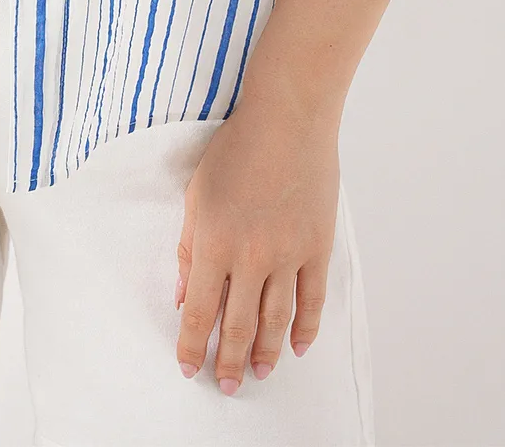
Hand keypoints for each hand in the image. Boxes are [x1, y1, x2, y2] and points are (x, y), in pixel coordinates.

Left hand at [173, 97, 341, 395]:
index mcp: (214, 242)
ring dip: (265, 352)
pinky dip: (306, 329)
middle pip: (238, 324)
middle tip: (225, 386)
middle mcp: (251, 257)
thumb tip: (186, 296)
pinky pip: (312, 300)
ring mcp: (289, 255)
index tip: (189, 368)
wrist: (287, 120)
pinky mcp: (318, 248)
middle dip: (228, 361)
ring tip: (257, 374)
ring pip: (276, 321)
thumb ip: (189, 249)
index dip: (193, 345)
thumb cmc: (236, 149)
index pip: (200, 310)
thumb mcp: (196, 194)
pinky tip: (299, 347)